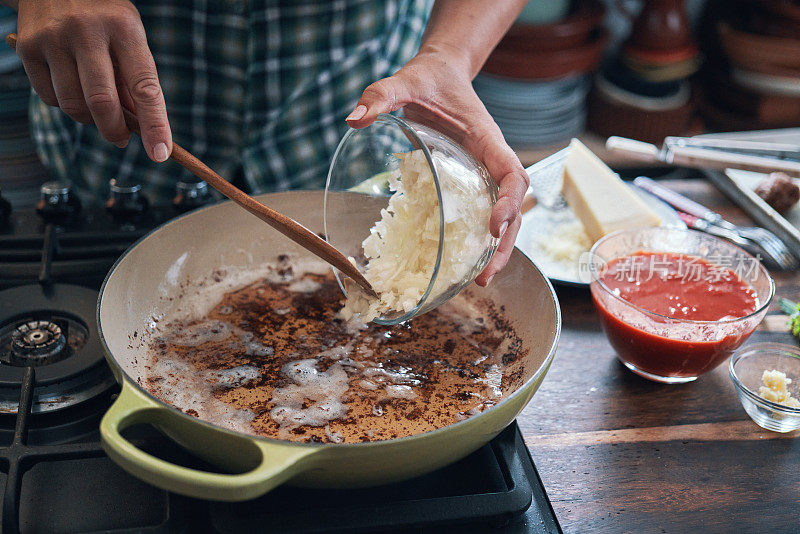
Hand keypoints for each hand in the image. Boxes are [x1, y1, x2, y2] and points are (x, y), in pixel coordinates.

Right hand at [14, 0, 171, 161]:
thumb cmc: (104, 17)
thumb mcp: (129, 38)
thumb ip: (134, 80)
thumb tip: (141, 128)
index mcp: (124, 28)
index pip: (145, 87)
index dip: (156, 124)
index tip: (161, 153)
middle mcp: (87, 30)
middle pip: (102, 102)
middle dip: (115, 131)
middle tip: (122, 139)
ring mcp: (53, 38)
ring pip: (73, 106)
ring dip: (89, 119)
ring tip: (96, 107)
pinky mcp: (27, 46)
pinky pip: (49, 98)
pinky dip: (64, 104)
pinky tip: (71, 87)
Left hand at [346, 47, 527, 285]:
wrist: (441, 73)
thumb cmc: (429, 77)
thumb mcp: (405, 80)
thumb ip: (382, 94)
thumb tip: (354, 119)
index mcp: (487, 139)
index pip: (512, 174)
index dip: (509, 203)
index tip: (494, 226)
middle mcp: (492, 159)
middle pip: (514, 207)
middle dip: (506, 243)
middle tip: (485, 277)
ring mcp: (483, 173)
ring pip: (503, 216)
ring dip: (497, 250)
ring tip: (479, 281)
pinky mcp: (471, 181)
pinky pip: (482, 212)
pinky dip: (478, 239)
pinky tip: (463, 262)